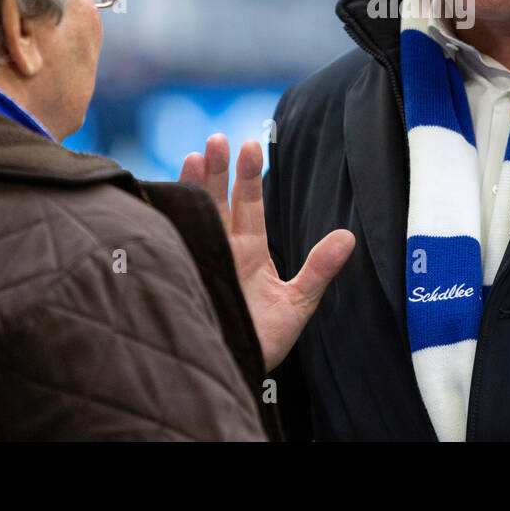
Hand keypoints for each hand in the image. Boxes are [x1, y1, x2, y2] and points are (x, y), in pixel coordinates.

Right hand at [179, 134, 354, 372]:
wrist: (233, 371)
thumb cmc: (263, 340)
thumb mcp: (298, 304)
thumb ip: (319, 270)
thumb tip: (348, 238)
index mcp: (250, 251)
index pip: (249, 206)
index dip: (248, 177)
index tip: (251, 145)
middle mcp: (222, 249)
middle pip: (218, 202)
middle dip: (218, 171)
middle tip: (217, 139)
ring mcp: (199, 260)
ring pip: (193, 216)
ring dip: (192, 186)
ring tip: (193, 156)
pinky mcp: (179, 277)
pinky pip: (169, 244)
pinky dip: (164, 221)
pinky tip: (161, 199)